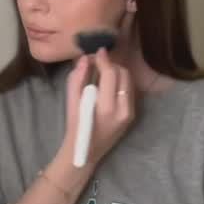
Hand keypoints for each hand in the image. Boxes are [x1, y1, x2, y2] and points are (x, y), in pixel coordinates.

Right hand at [64, 48, 135, 168]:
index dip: (104, 59)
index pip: (110, 73)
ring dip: (116, 72)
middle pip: (123, 74)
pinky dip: (119, 83)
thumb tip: (84, 59)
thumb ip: (77, 79)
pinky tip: (108, 85)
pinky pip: (128, 90)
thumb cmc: (75, 127)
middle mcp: (123, 110)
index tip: (97, 51)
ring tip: (102, 72)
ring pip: (128, 80)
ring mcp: (130, 113)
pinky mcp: (132, 115)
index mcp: (106, 107)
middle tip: (97, 62)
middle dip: (111, 64)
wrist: (86, 153)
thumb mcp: (71, 102)